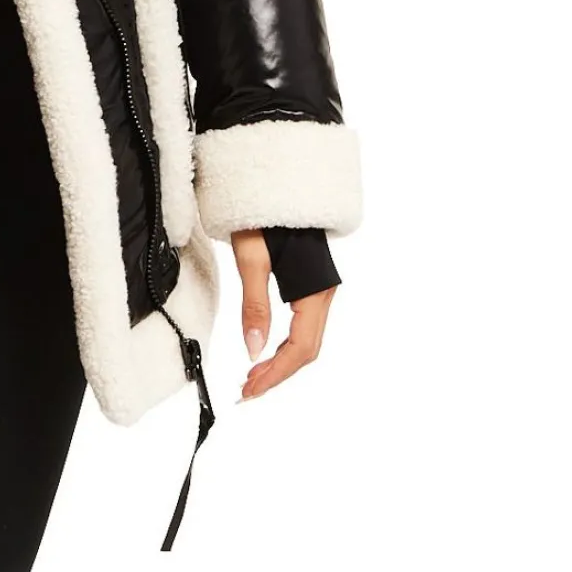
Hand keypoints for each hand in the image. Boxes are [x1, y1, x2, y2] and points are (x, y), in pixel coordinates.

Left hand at [231, 227, 337, 399]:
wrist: (275, 181)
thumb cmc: (263, 214)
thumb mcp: (251, 259)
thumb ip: (254, 305)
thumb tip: (253, 350)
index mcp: (315, 291)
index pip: (300, 347)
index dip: (276, 373)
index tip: (251, 390)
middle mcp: (323, 294)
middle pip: (307, 349)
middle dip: (278, 373)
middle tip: (247, 390)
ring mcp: (320, 291)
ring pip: (307, 339)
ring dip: (282, 362)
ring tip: (253, 376)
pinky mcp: (311, 286)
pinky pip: (304, 325)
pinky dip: (285, 344)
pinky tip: (267, 349)